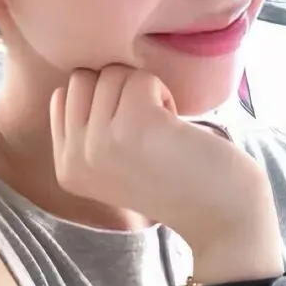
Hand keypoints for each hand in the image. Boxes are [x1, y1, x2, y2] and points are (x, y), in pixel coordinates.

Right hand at [50, 66, 276, 252]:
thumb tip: (84, 73)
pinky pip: (142, 78)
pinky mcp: (137, 124)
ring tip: (163, 129)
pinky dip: (164, 92)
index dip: (103, 99)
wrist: (221, 212)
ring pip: (113, 73)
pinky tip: (176, 126)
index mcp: (67, 167)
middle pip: (84, 78)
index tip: (130, 131)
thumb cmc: (174, 178)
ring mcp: (103, 142)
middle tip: (148, 125)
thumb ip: (89, 128)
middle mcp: (76, 158)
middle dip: (120, 89)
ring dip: (145, 91)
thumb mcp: (111, 163)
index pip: (64, 95)